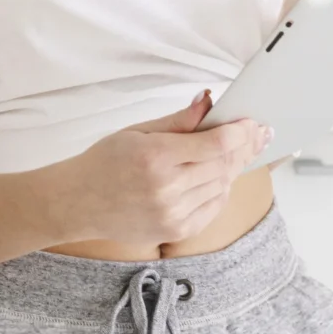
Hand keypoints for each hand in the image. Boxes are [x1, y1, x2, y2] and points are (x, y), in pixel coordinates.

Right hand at [60, 91, 264, 244]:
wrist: (78, 203)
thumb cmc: (103, 163)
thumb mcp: (137, 132)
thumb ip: (178, 120)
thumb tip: (209, 102)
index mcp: (156, 156)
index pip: (215, 143)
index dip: (240, 132)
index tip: (251, 124)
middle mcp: (167, 188)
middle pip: (223, 164)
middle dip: (243, 147)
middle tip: (255, 135)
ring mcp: (173, 213)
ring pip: (222, 186)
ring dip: (232, 168)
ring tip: (236, 152)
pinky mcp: (176, 231)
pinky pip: (213, 208)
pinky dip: (221, 190)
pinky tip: (219, 177)